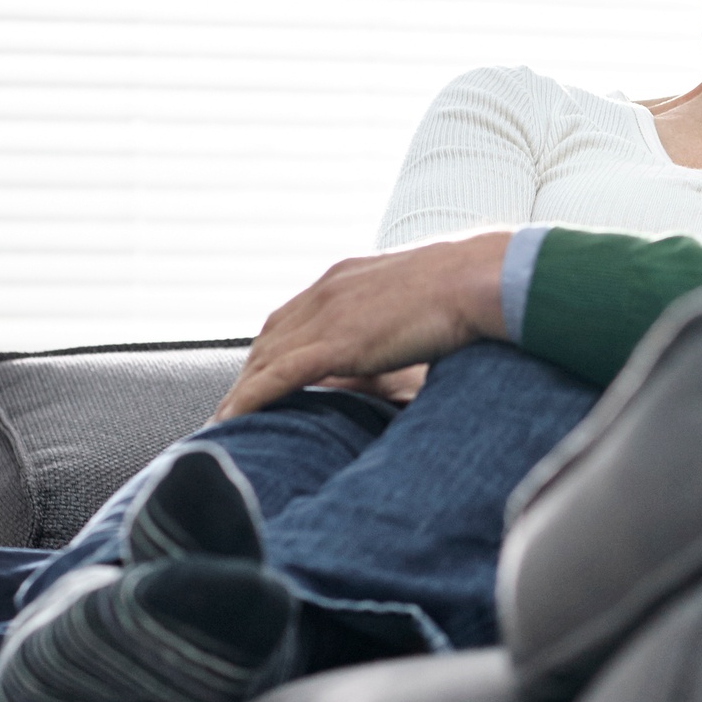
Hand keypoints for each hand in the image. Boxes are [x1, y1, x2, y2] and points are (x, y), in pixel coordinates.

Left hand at [217, 231, 510, 419]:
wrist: (480, 276)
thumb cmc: (466, 290)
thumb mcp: (414, 306)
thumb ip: (386, 331)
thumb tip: (376, 366)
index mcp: (344, 278)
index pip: (290, 317)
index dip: (271, 351)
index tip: (259, 378)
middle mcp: (326, 291)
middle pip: (268, 339)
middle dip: (248, 374)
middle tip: (232, 409)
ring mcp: (327, 314)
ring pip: (264, 359)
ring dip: (240, 392)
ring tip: (222, 424)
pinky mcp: (336, 342)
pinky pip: (279, 376)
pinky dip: (250, 399)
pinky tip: (233, 420)